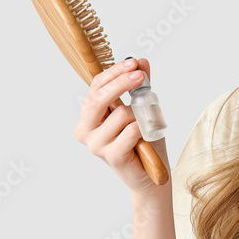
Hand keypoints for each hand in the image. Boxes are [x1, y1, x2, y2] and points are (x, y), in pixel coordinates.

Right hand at [74, 57, 169, 196]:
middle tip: (140, 75)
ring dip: (140, 116)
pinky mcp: (111, 156)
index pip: (96, 87)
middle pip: (98, 98)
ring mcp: (96, 145)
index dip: (114, 72)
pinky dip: (143, 129)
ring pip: (120, 114)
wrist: (152, 177)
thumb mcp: (143, 109)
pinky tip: (145, 139)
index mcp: (89, 116)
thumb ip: (140, 87)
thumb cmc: (144, 142)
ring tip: (145, 127)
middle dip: (121, 83)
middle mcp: (86, 130)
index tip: (134, 63)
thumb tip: (142, 61)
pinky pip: (131, 131)